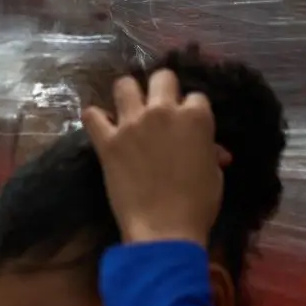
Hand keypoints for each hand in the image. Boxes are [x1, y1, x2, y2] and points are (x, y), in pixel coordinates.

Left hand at [81, 69, 231, 246]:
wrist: (164, 228)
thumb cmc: (198, 203)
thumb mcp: (214, 173)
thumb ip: (208, 150)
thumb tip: (212, 150)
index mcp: (196, 116)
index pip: (195, 96)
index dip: (191, 109)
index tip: (186, 123)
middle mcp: (163, 111)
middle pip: (161, 78)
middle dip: (161, 88)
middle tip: (158, 105)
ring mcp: (132, 124)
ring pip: (124, 85)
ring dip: (127, 93)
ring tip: (128, 108)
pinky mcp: (107, 142)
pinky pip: (91, 116)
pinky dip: (95, 117)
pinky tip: (100, 125)